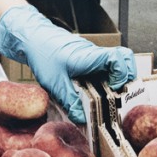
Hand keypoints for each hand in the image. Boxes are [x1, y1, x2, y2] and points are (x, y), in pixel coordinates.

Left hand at [0, 5, 136, 122]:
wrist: (31, 36)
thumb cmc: (42, 53)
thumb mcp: (54, 82)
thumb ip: (69, 101)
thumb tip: (82, 119)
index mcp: (90, 57)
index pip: (120, 58)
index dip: (124, 73)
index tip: (115, 89)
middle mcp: (94, 55)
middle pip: (122, 61)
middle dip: (125, 79)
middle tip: (115, 95)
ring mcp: (91, 56)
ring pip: (112, 66)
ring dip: (112, 81)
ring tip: (103, 98)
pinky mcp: (85, 60)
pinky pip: (100, 69)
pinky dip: (101, 80)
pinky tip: (90, 93)